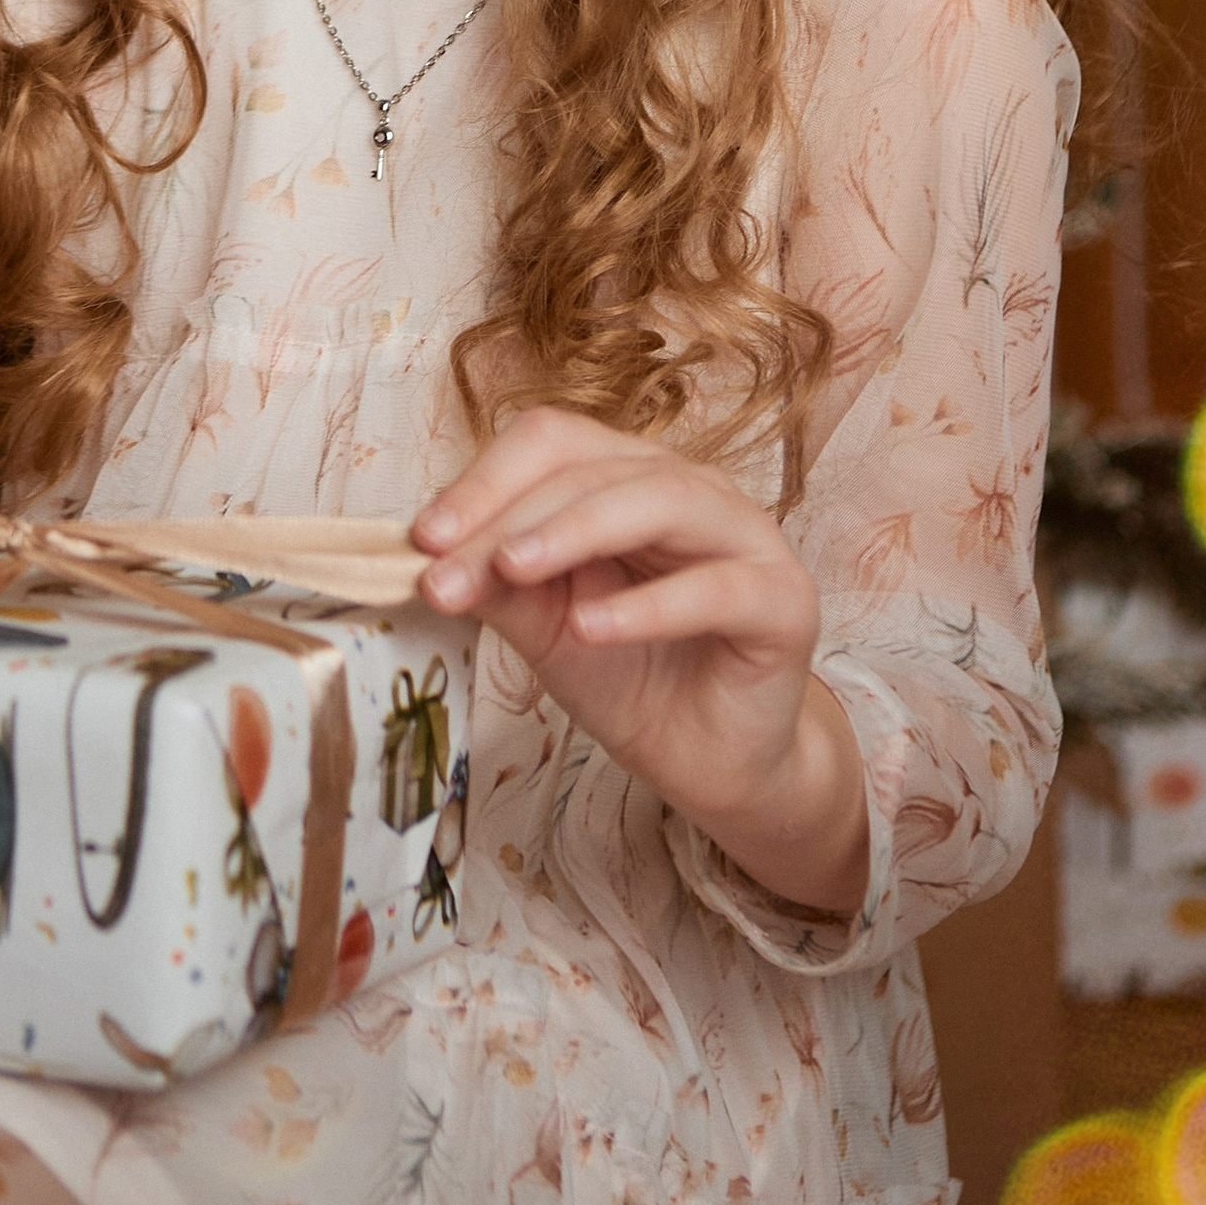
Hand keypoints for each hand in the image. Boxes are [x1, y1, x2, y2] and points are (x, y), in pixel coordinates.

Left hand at [413, 411, 867, 913]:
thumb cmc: (634, 679)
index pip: (554, 443)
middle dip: (509, 517)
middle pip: (594, 467)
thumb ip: (498, 586)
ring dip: (575, 530)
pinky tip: (593, 628)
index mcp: (631, 478)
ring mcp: (746, 538)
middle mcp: (691, 490)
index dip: (483, 481)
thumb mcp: (546, 628)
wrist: (711, 761)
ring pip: (659, 501)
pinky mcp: (783, 601)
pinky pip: (717, 587)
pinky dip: (650, 605)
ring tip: (512, 569)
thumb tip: (424, 557)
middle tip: (444, 571)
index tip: (421, 540)